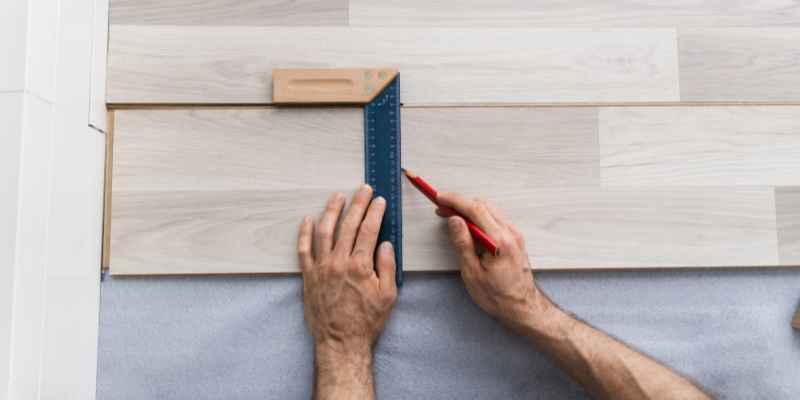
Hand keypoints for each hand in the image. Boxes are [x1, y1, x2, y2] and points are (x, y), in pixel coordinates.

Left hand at [298, 185, 397, 356]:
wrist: (340, 342)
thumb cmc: (367, 322)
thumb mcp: (388, 295)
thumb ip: (386, 266)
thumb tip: (384, 244)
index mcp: (360, 266)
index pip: (369, 230)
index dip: (375, 212)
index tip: (379, 200)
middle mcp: (338, 262)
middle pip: (348, 225)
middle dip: (357, 204)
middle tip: (363, 190)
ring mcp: (321, 268)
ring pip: (324, 231)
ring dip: (331, 210)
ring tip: (337, 196)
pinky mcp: (308, 276)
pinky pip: (304, 249)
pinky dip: (305, 233)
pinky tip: (308, 219)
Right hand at [436, 193, 553, 333]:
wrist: (522, 308)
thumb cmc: (498, 296)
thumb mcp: (472, 273)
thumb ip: (462, 243)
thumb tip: (454, 220)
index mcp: (499, 240)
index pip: (475, 209)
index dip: (454, 200)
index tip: (439, 198)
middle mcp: (510, 233)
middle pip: (483, 205)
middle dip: (460, 203)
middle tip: (442, 209)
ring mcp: (515, 235)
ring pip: (490, 210)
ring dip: (470, 209)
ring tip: (452, 218)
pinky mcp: (515, 239)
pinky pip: (496, 219)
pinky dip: (480, 217)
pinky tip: (469, 226)